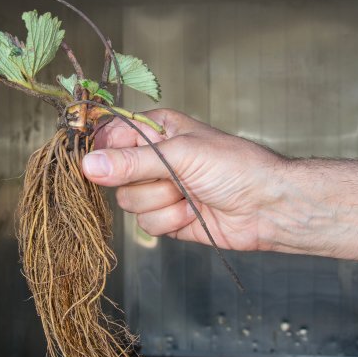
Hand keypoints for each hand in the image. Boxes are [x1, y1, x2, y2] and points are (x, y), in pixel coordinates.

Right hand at [82, 109, 285, 250]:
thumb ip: (132, 162)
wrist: (269, 207)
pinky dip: (171, 222)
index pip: (110, 137)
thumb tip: (88, 166)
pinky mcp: (168, 219)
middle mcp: (154, 159)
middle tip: (174, 178)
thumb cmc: (235, 167)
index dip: (103, 152)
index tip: (102, 163)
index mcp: (156, 131)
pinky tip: (194, 213)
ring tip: (191, 195)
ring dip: (162, 204)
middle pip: (114, 177)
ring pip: (129, 204)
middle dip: (145, 183)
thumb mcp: (181, 155)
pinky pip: (147, 226)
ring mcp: (161, 190)